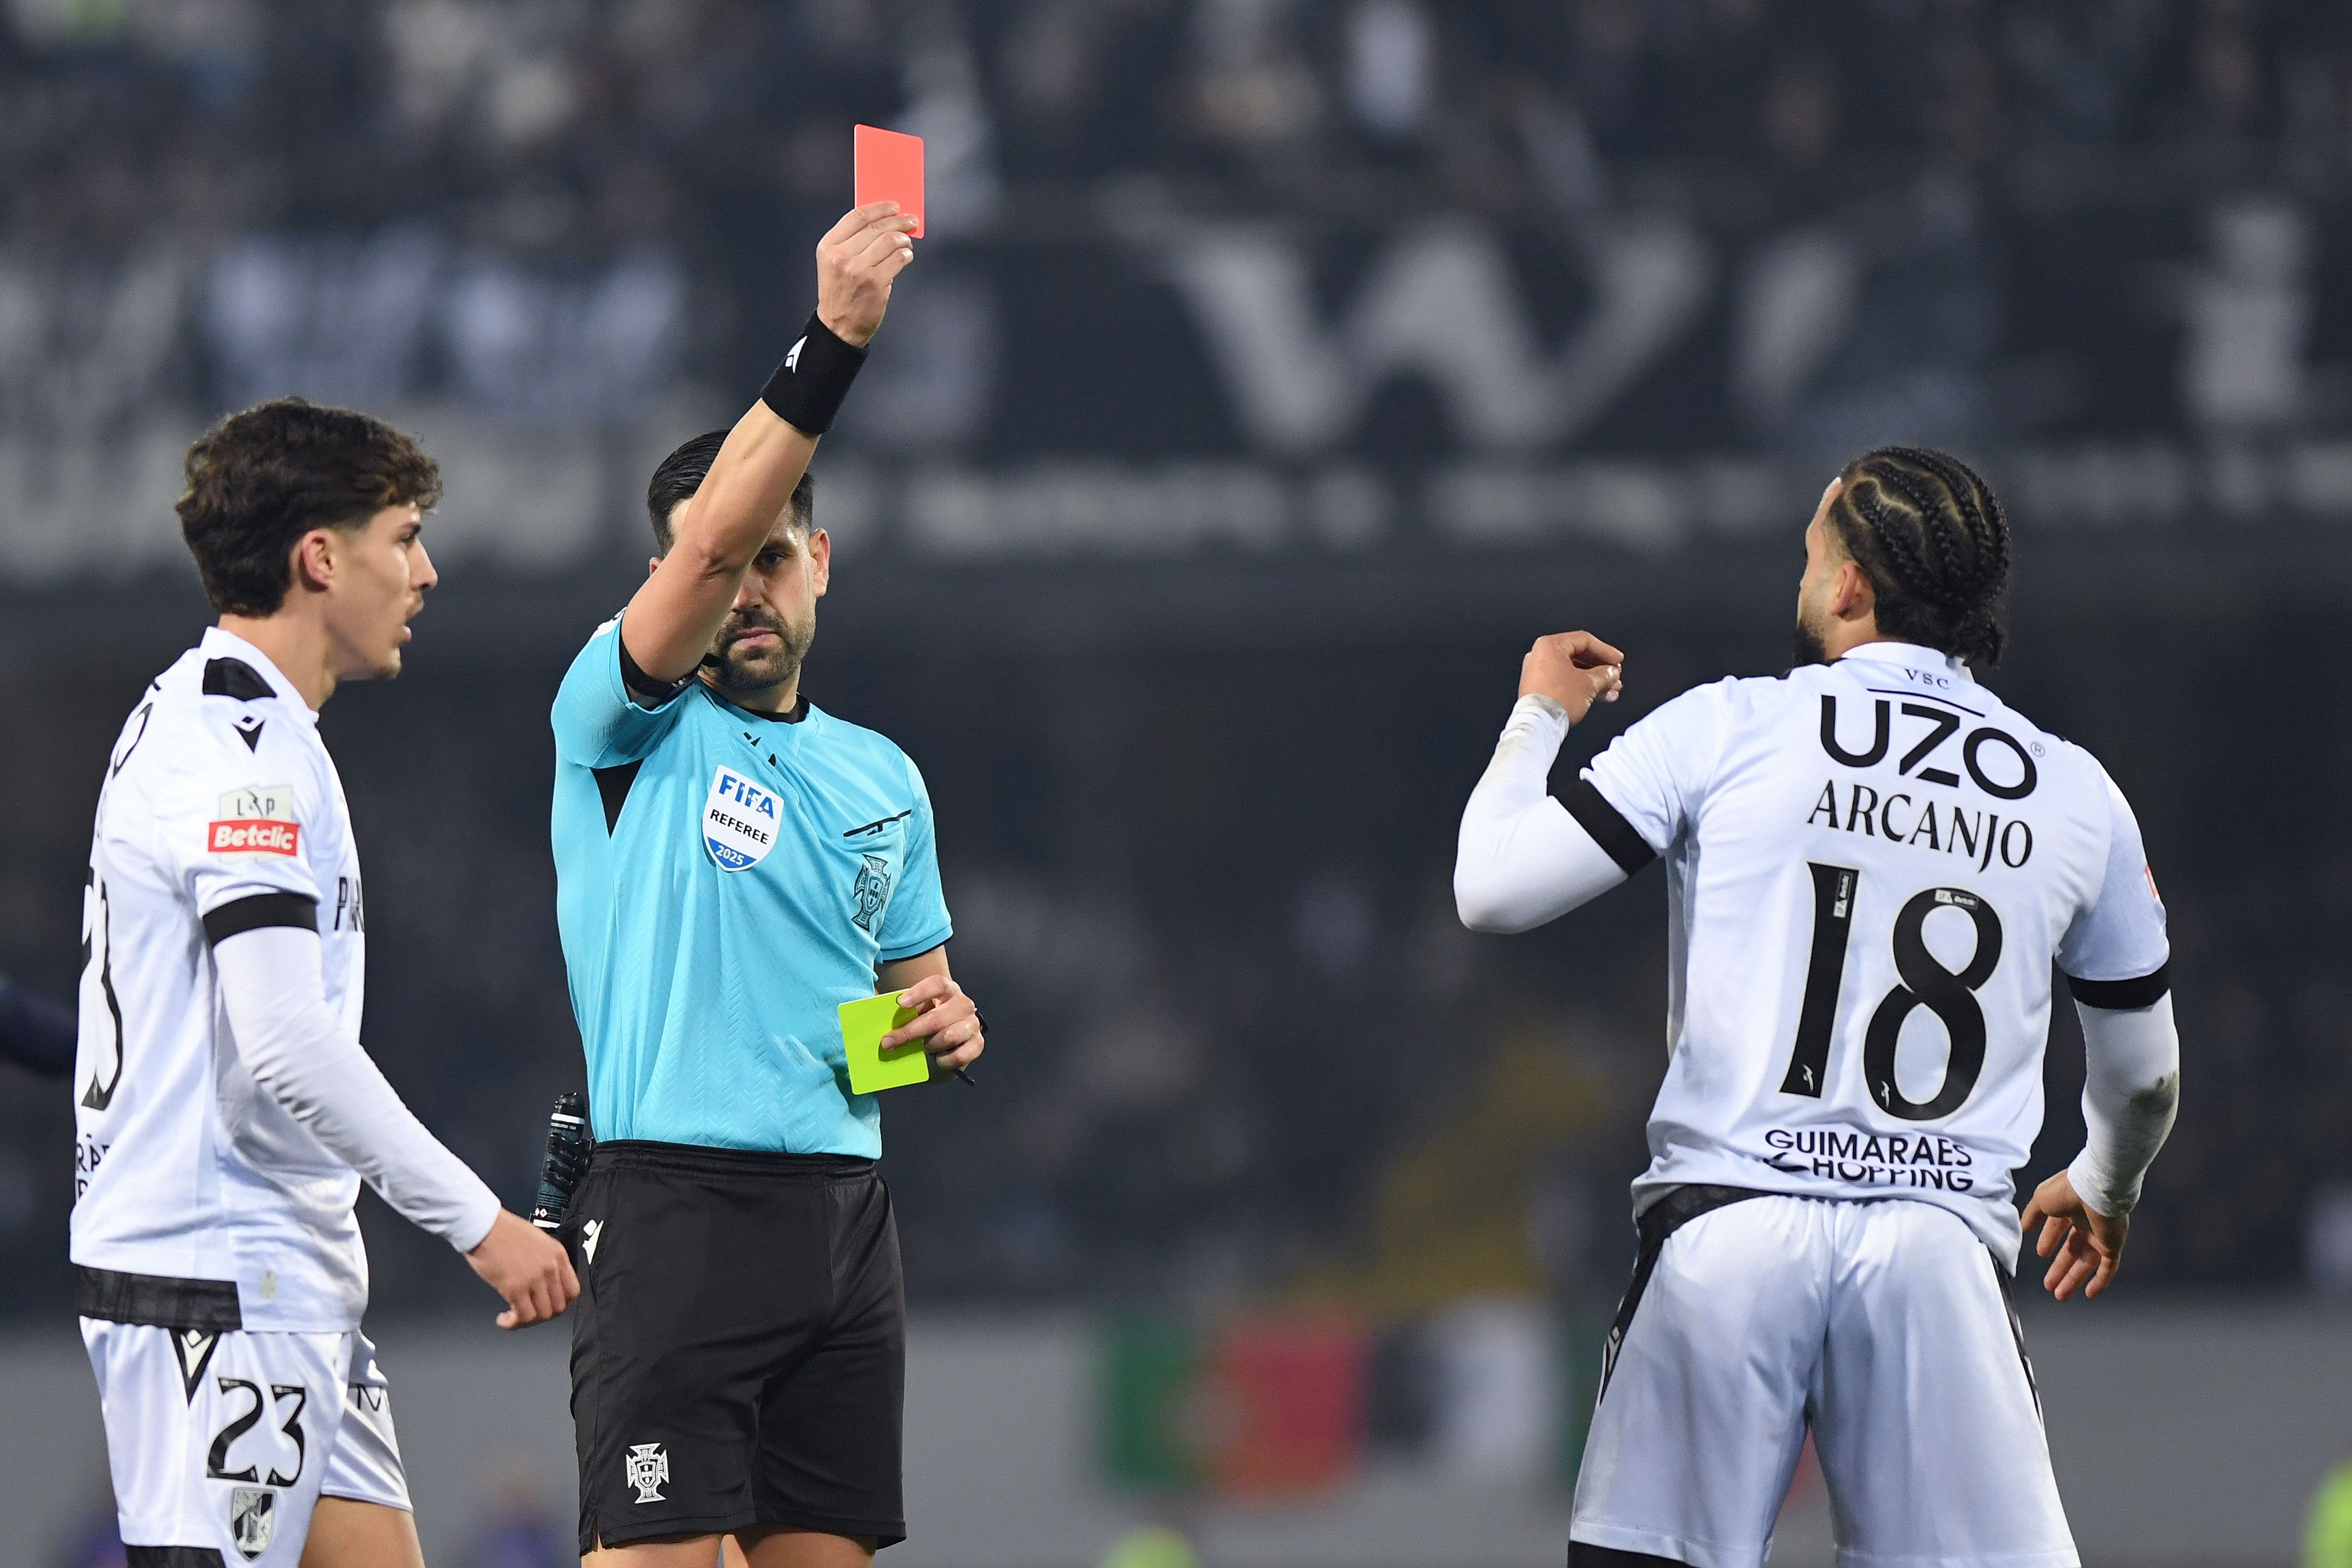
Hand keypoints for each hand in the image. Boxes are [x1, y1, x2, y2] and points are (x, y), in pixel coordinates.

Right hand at [465, 1208, 580, 1328]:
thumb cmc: (504, 1231)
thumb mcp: (538, 1241)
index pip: (573, 1290)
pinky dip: (513, 1323)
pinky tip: (504, 1319)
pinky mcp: (515, 1287)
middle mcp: (550, 1267)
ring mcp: (534, 1278)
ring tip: (514, 1316)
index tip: (548, 1305)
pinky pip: (523, 1316)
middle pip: (559, 1306)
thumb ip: (546, 1261)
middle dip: (542, 1314)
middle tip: (528, 1312)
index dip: (560, 1303)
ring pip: (542, 1315)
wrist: (484, 1225)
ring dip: (527, 1321)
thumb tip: (545, 1283)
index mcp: (558, 1254)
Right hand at [815, 202, 917, 347]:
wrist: (838, 326)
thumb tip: (883, 220)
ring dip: (904, 238)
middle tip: (909, 220)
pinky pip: (899, 258)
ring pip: (890, 241)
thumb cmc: (840, 293)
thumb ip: (851, 241)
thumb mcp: (833, 263)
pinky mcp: (876, 283)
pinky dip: (907, 254)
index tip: (893, 206)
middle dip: (898, 220)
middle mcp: (842, 256)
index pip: (857, 216)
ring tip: (907, 241)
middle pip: (876, 227)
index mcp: (828, 247)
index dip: (879, 208)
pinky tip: (907, 255)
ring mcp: (859, 270)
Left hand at [879, 973, 984, 1072]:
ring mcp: (972, 1024)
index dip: (919, 993)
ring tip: (922, 1048)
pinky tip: (938, 1058)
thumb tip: (874, 1019)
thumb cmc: (924, 1024)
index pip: (937, 984)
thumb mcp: (914, 1014)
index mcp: (947, 990)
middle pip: (937, 1018)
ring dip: (930, 1045)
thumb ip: (901, 1013)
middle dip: (909, 1032)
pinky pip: (961, 1055)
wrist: (945, 1044)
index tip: (901, 1004)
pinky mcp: (977, 1044)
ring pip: (949, 1036)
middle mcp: (963, 1004)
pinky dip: (945, 1060)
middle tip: (888, 1042)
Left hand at [1519, 631, 1625, 725]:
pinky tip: (1599, 696)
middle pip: (1579, 656)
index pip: (1584, 640)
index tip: (1617, 659)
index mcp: (1549, 646)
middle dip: (1601, 668)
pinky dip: (1581, 687)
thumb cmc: (1556, 700)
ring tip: (1611, 688)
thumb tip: (1611, 673)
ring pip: (1573, 672)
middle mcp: (1540, 656)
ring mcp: (1538, 672)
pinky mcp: (1538, 688)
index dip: (1605, 650)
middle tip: (1614, 675)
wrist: (1539, 724)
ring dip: (1594, 680)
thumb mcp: (1589, 684)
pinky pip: (1564, 682)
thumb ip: (1605, 674)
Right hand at [2020, 1168, 2127, 1301]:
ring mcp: (2101, 1235)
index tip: (2041, 1255)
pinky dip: (2100, 1281)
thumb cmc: (2067, 1190)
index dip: (2049, 1241)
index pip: (2059, 1228)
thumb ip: (2032, 1215)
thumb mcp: (2041, 1200)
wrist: (2096, 1190)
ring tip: (2060, 1295)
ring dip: (2073, 1279)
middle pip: (2072, 1251)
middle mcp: (2086, 1223)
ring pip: (2086, 1263)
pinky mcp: (2112, 1245)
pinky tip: (2089, 1294)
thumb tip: (2023, 1227)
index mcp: (2070, 1208)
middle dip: (2059, 1269)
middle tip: (2048, 1285)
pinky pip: (2108, 1268)